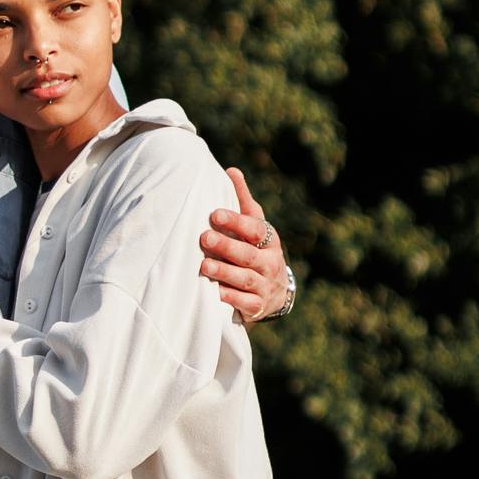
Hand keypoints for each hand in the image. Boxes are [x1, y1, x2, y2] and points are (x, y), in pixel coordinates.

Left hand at [200, 165, 293, 324]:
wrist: (274, 292)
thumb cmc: (256, 249)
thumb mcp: (254, 226)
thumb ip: (242, 201)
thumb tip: (231, 170)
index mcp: (269, 240)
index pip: (255, 229)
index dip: (236, 222)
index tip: (214, 214)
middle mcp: (270, 263)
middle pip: (249, 254)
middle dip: (227, 246)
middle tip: (204, 237)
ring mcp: (264, 286)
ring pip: (245, 279)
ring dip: (224, 272)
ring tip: (204, 266)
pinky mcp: (257, 307)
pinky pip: (244, 303)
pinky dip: (229, 297)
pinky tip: (213, 292)